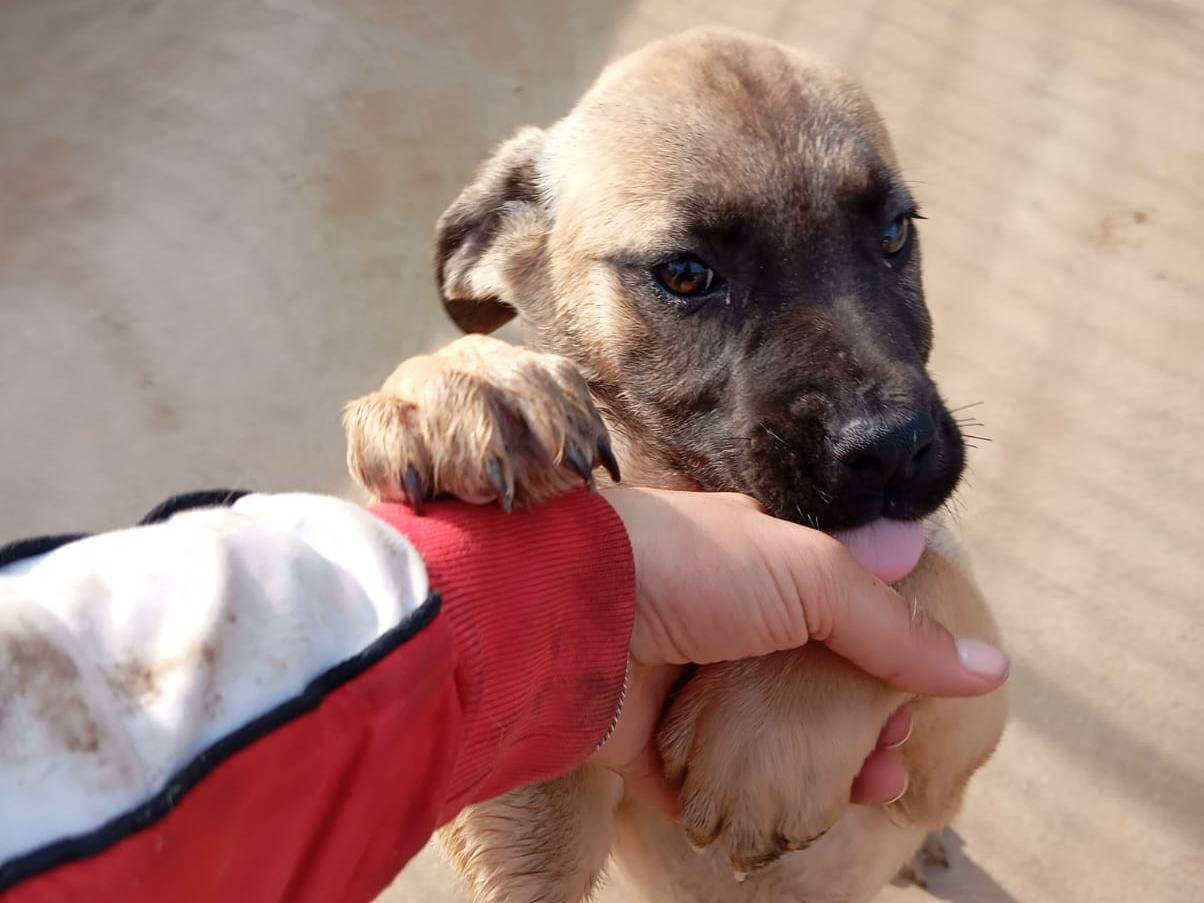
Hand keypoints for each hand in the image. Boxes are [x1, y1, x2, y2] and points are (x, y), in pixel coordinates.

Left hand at [589, 488, 1008, 812]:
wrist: (562, 611)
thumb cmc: (688, 568)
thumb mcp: (810, 576)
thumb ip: (892, 625)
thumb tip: (988, 665)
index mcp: (757, 567)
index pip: (840, 610)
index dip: (886, 651)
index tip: (920, 690)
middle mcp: (722, 623)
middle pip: (809, 683)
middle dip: (861, 721)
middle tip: (894, 754)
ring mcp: (683, 684)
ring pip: (766, 740)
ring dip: (819, 770)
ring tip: (865, 792)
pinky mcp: (647, 742)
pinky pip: (705, 786)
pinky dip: (744, 806)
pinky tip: (786, 823)